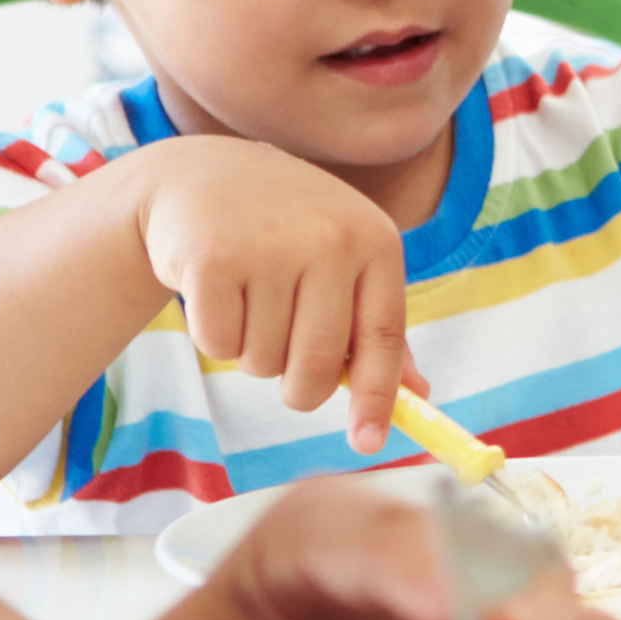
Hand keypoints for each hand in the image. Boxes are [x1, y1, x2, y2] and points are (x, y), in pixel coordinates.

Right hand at [131, 138, 418, 454]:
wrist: (202, 176)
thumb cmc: (287, 233)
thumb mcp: (345, 263)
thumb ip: (378, 329)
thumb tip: (418, 397)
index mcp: (376, 243)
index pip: (384, 338)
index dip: (378, 398)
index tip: (368, 443)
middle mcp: (330, 240)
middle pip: (319, 365)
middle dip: (300, 389)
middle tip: (286, 368)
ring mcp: (270, 246)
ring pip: (265, 361)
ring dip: (253, 355)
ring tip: (250, 301)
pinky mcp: (211, 259)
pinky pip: (219, 345)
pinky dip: (215, 338)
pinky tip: (216, 292)